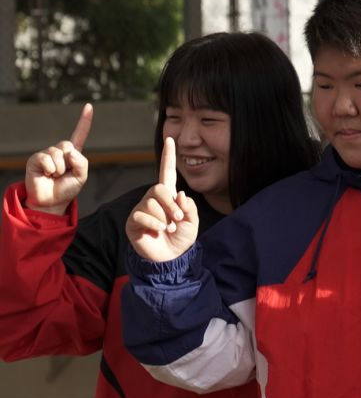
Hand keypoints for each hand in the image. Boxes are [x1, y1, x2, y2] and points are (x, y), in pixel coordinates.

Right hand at [25, 104, 93, 214]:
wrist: (52, 202)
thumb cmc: (66, 189)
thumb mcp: (81, 176)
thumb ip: (81, 162)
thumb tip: (69, 151)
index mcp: (73, 154)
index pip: (79, 134)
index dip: (84, 121)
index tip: (89, 106)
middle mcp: (59, 151)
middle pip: (67, 145)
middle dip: (69, 161)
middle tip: (63, 173)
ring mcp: (46, 154)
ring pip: (57, 153)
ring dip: (59, 168)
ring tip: (55, 176)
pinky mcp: (35, 159)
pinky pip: (46, 158)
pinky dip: (50, 168)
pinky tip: (47, 174)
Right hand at [125, 138, 199, 261]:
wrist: (170, 259)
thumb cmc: (180, 239)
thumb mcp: (192, 222)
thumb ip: (189, 208)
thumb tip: (179, 193)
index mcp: (168, 196)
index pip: (166, 172)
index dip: (168, 156)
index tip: (170, 138)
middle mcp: (152, 199)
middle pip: (159, 188)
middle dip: (171, 204)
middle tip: (178, 219)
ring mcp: (141, 209)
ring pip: (151, 203)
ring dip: (164, 217)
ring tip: (168, 228)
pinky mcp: (133, 221)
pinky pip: (142, 215)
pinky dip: (155, 224)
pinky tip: (159, 231)